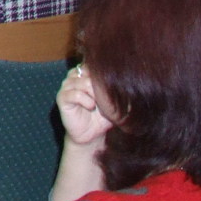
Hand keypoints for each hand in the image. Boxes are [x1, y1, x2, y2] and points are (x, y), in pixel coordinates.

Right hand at [49, 64, 113, 200]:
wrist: (94, 137)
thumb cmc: (107, 118)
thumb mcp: (117, 102)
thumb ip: (121, 89)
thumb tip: (137, 78)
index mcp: (88, 74)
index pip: (95, 63)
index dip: (104, 73)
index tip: (113, 87)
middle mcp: (76, 77)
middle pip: (89, 72)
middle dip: (100, 85)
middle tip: (106, 99)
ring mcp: (67, 86)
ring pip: (81, 82)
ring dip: (93, 94)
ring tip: (99, 105)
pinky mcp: (62, 99)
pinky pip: (73, 94)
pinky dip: (84, 100)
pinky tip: (90, 107)